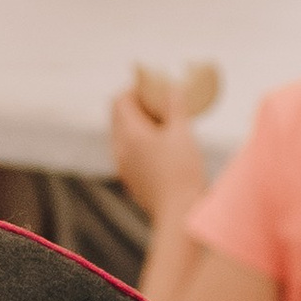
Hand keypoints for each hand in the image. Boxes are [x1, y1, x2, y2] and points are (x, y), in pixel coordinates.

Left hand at [107, 85, 207, 223]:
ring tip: (164, 123)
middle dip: (136, 105)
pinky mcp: (130, 178)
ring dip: (138, 124)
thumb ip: (175, 106)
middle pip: (118, 117)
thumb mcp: (183, 133)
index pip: (119, 101)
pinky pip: (128, 152)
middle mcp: (119, 149)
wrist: (179, 213)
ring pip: (122, 135)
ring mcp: (122, 166)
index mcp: (129, 134)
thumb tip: (172, 87)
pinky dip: (139, 142)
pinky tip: (161, 145)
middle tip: (160, 103)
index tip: (154, 88)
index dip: (135, 90)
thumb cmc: (183, 171)